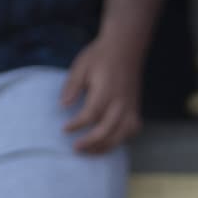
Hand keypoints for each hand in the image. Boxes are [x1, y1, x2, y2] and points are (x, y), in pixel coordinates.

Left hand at [61, 32, 143, 153]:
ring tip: (89, 151)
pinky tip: (109, 142)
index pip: (91, 114)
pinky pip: (132, 130)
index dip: (77, 125)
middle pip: (106, 130)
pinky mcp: (135, 108)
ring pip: (121, 135)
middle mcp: (120, 101)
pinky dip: (122, 139)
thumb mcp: (81, 66)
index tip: (64, 129)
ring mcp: (130, 106)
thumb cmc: (100, 56)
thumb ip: (72, 86)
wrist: (126, 47)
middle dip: (90, 142)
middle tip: (75, 147)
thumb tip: (62, 105)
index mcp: (106, 90)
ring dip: (105, 146)